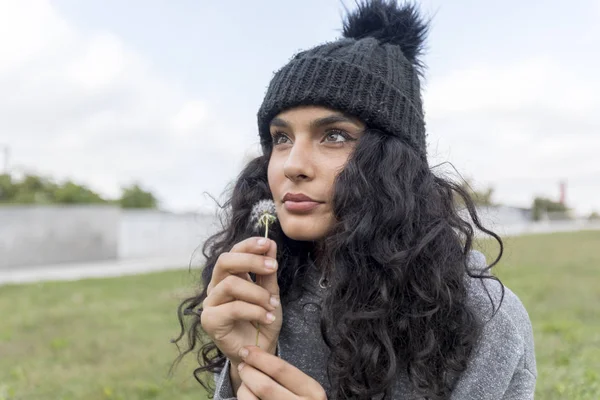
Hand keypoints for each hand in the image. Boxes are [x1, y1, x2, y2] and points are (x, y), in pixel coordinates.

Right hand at [200, 237, 282, 365]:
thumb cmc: (263, 320)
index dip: (248, 246)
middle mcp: (216, 286)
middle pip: (224, 261)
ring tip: (273, 304)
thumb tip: (271, 244)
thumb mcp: (271, 293)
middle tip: (272, 266)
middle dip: (250, 261)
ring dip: (257, 292)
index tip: (268, 243)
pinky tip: (268, 317)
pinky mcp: (210, 320)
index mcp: (229, 276)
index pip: (233, 252)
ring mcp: (211, 303)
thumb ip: (268, 272)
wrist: (260, 350)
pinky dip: (255, 310)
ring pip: (230, 284)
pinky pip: (233, 308)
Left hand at [235, 346, 326, 399]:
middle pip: (264, 386)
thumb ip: (290, 377)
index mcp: (312, 391)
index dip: (259, 357)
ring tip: (244, 381)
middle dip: (248, 371)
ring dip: (244, 387)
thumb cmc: (304, 399)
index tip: (247, 350)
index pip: (281, 369)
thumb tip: (258, 357)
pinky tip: (247, 394)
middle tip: (242, 365)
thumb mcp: (307, 388)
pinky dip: (245, 397)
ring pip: (252, 399)